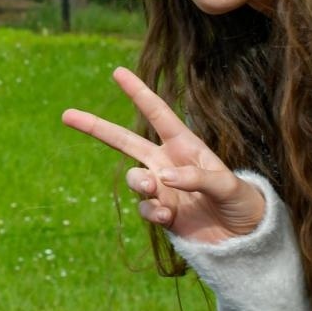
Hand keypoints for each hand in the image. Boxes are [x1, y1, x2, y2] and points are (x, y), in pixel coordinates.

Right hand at [61, 66, 265, 243]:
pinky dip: (152, 211)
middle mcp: (168, 163)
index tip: (117, 72)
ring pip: (135, 179)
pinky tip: (169, 216)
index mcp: (185, 145)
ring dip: (139, 183)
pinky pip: (145, 209)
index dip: (138, 92)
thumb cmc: (242, 201)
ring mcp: (163, 188)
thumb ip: (196, 177)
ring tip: (154, 190)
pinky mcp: (162, 213)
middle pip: (125, 141)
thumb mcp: (226, 185)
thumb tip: (161, 176)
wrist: (244, 238)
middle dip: (96, 128)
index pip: (157, 114)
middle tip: (67, 115)